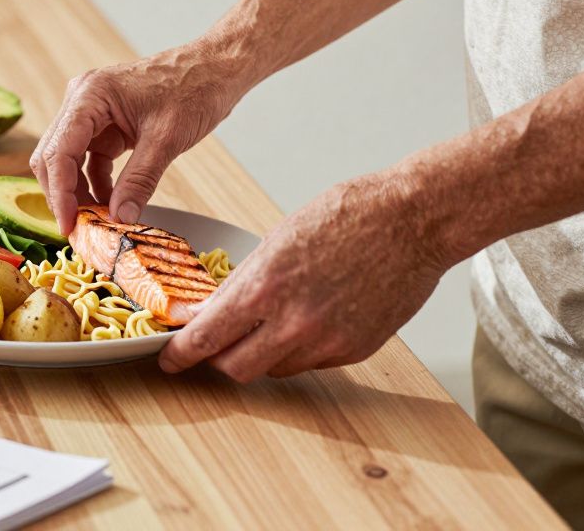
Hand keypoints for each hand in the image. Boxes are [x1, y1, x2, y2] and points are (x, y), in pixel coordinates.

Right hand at [31, 38, 249, 234]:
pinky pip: (90, 160)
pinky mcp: (105, 124)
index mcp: (91, 95)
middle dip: (63, 195)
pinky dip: (95, 184)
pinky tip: (111, 204)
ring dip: (78, 192)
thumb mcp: (167, 139)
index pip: (59, 151)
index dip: (60, 193)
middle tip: (78, 230)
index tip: (69, 225)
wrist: (215, 69)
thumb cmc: (195, 89)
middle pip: (54, 156)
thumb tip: (119, 217)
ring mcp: (92, 112)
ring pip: (68, 160)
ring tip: (96, 222)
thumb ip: (139, 180)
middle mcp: (83, 100)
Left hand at [159, 170, 453, 379]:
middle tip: (215, 345)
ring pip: (274, 369)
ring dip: (262, 354)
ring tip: (270, 322)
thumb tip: (216, 309)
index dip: (181, 354)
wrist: (414, 219)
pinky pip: (311, 362)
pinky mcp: (355, 350)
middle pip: (236, 368)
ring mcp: (326, 341)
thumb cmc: (349, 215)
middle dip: (219, 359)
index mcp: (265, 286)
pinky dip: (299, 349)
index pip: (207, 338)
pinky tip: (308, 318)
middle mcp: (293, 322)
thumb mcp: (279, 237)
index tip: (169, 359)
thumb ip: (247, 280)